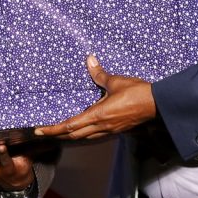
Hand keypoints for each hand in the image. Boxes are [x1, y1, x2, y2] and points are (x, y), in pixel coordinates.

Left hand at [35, 55, 155, 139]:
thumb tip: (89, 60)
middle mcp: (101, 126)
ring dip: (71, 136)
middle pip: (74, 135)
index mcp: (98, 115)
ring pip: (85, 137)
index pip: (70, 126)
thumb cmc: (137, 93)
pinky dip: (85, 133)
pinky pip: (96, 134)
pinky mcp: (117, 130)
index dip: (53, 129)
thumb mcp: (116, 81)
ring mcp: (110, 130)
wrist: (157, 105)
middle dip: (58, 135)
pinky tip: (84, 129)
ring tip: (61, 132)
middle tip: (45, 132)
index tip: (39, 130)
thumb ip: (100, 74)